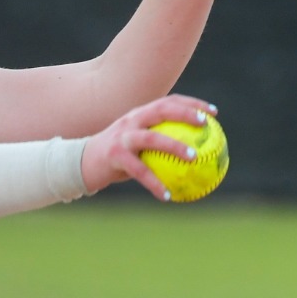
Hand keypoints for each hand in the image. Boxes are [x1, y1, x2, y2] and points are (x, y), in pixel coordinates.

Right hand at [81, 94, 218, 199]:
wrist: (83, 164)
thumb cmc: (117, 157)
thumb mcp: (137, 144)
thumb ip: (159, 143)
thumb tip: (194, 156)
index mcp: (140, 114)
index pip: (168, 102)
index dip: (192, 104)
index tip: (213, 113)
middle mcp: (131, 120)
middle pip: (161, 110)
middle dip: (185, 114)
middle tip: (205, 126)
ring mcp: (122, 137)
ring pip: (152, 138)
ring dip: (174, 147)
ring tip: (194, 159)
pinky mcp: (114, 156)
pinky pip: (139, 171)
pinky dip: (154, 183)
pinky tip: (167, 195)